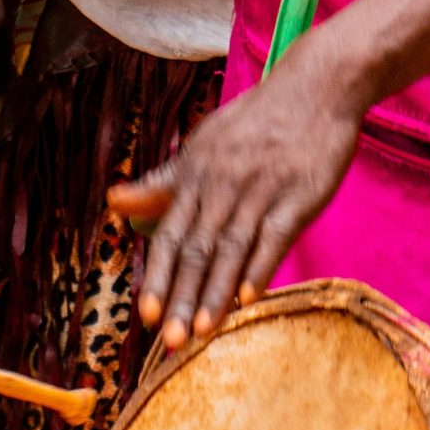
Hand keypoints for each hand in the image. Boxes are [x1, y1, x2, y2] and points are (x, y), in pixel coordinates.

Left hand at [106, 37, 365, 348]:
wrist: (316, 87)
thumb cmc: (256, 122)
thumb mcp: (203, 145)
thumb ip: (162, 182)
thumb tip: (113, 202)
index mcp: (196, 174)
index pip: (170, 233)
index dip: (156, 275)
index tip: (144, 315)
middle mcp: (223, 183)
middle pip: (197, 248)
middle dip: (180, 296)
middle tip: (168, 342)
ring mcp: (262, 188)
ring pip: (232, 248)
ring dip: (215, 292)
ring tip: (200, 332)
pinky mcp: (300, 192)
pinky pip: (275, 235)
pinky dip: (260, 266)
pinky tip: (249, 298)